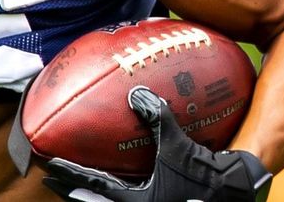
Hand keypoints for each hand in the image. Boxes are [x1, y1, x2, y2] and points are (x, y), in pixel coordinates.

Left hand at [41, 87, 271, 201]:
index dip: (68, 174)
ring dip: (91, 197)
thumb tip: (137, 93)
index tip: (48, 166)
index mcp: (135, 201)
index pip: (91, 186)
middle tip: (51, 181)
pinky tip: (121, 184)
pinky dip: (115, 194)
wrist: (235, 194)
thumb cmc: (205, 176)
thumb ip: (157, 119)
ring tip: (77, 185)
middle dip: (71, 192)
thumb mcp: (177, 146)